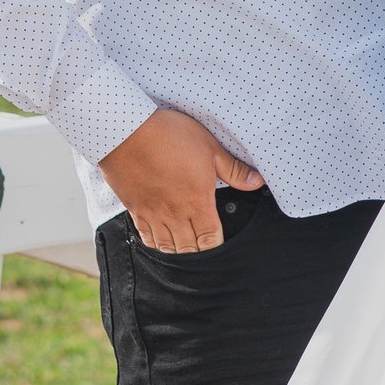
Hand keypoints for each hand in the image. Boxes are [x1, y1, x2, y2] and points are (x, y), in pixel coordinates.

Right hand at [99, 105, 263, 253]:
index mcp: (197, 202)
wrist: (126, 132)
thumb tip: (257, 182)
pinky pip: (146, 237)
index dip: (217, 246)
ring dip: (178, 251)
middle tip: (204, 249)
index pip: (211, 239)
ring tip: (185, 249)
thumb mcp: (210, 147)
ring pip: (167, 247)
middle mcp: (175, 215)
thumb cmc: (170, 136)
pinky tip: (160, 240)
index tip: (220, 244)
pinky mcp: (135, 209)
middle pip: (189, 249)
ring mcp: (152, 214)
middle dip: (199, 252)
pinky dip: (155, 243)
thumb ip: (234, 169)